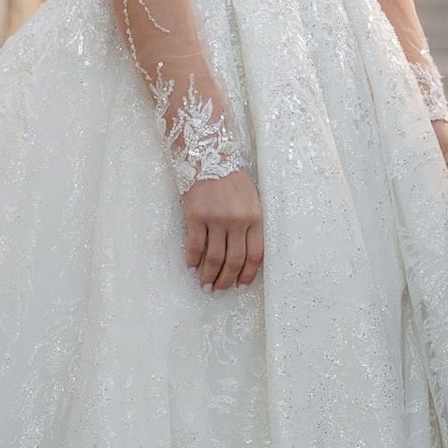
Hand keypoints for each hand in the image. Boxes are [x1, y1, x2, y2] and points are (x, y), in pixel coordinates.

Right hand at [183, 169, 263, 290]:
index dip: (247, 275)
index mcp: (255, 217)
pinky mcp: (196, 215)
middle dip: (226, 280)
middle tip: (218, 291)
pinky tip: (192, 268)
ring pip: (214, 258)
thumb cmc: (231, 180)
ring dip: (209, 276)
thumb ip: (251, 225)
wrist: (210, 156)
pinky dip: (193, 260)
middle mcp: (237, 220)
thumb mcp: (251, 200)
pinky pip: (195, 246)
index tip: (240, 287)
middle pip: (234, 261)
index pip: (255, 255)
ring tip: (205, 286)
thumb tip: (244, 256)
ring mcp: (216, 218)